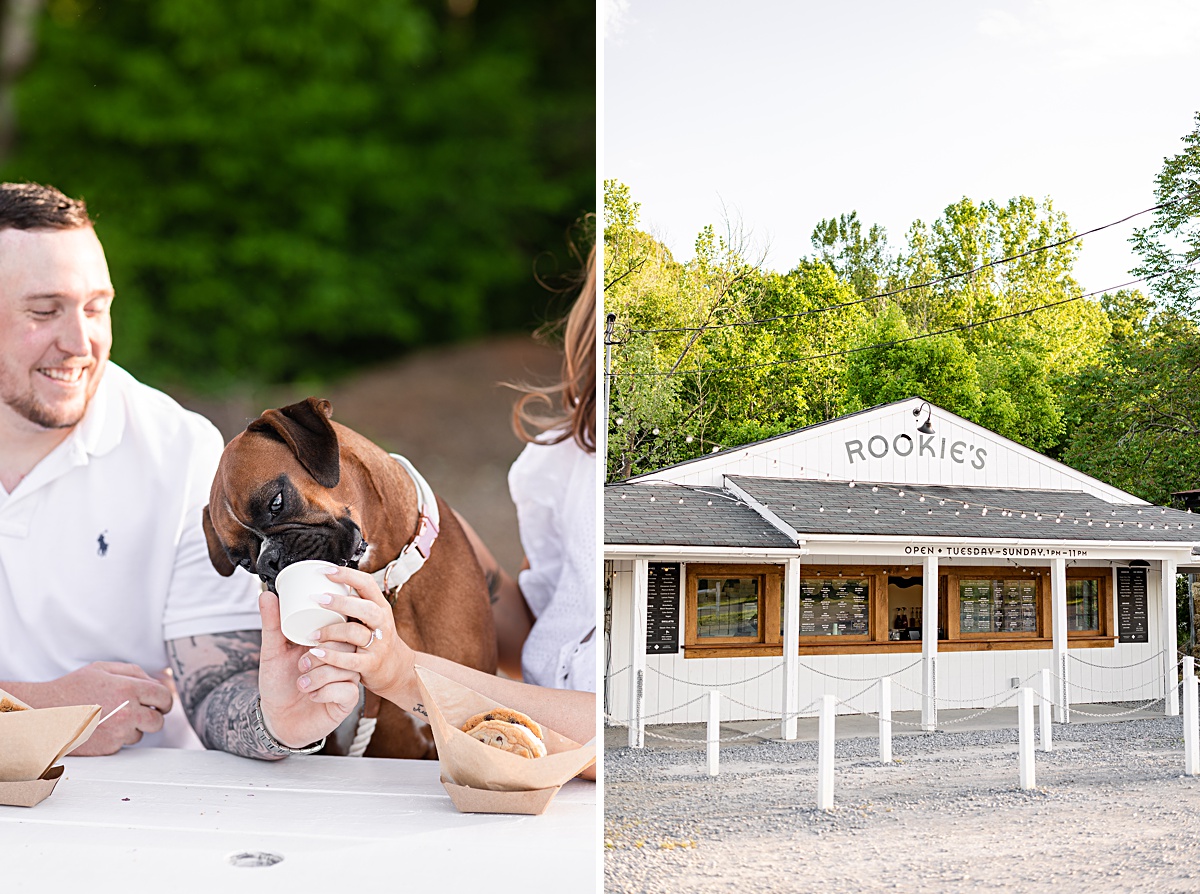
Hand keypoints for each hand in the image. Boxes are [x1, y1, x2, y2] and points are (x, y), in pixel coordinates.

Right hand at [31, 662, 172, 755]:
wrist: (43, 713)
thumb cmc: (71, 689)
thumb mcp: (102, 669)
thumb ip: (134, 672)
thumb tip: (157, 683)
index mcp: (129, 688)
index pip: (164, 697)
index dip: (164, 700)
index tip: (160, 703)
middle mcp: (127, 712)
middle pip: (159, 720)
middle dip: (153, 715)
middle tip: (141, 711)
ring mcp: (118, 732)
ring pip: (142, 734)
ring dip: (133, 727)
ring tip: (112, 717)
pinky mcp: (109, 748)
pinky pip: (124, 744)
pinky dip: (118, 738)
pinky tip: (101, 728)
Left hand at [256, 590, 360, 749]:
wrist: (277, 719)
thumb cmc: (278, 683)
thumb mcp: (272, 651)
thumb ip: (271, 624)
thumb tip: (265, 593)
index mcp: (329, 641)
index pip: (342, 625)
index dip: (331, 628)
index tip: (310, 640)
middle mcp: (342, 658)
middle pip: (347, 645)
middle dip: (320, 656)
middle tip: (301, 666)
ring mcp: (348, 678)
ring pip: (346, 667)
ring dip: (318, 676)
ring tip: (301, 683)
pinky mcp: (348, 699)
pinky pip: (346, 689)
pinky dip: (324, 692)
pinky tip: (312, 696)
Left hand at [301, 566, 417, 709]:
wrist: (395, 668)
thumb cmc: (374, 637)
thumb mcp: (369, 617)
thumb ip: (352, 604)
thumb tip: (322, 583)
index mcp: (379, 606)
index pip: (367, 584)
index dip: (347, 575)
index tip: (324, 571)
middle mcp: (382, 622)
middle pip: (365, 608)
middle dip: (340, 602)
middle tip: (317, 599)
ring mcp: (379, 644)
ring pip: (355, 633)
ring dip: (330, 631)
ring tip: (312, 634)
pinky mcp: (371, 664)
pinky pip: (351, 660)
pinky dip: (332, 656)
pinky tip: (317, 653)